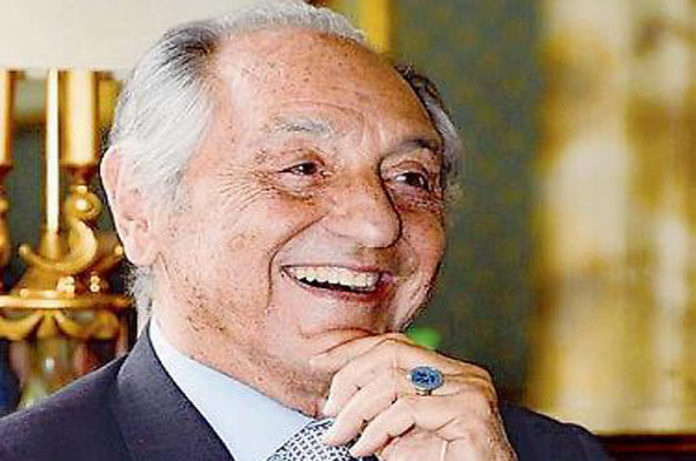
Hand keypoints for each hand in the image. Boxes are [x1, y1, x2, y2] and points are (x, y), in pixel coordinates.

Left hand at [309, 333, 517, 459]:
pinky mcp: (470, 415)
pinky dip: (376, 429)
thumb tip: (335, 400)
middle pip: (391, 351)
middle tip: (328, 409)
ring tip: (340, 436)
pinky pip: (406, 410)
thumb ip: (378, 409)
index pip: (394, 344)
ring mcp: (470, 391)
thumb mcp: (402, 433)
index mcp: (451, 371)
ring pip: (393, 380)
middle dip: (349, 375)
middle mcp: (464, 374)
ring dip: (356, 410)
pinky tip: (364, 448)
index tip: (318, 361)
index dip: (352, 349)